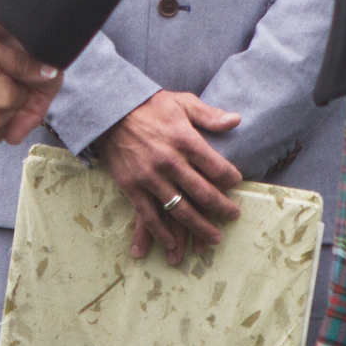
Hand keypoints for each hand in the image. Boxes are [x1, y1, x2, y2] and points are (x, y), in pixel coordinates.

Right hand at [90, 91, 244, 263]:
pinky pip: (149, 216)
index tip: (236, 182)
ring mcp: (150, 178)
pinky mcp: (132, 187)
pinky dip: (161, 233)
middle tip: (233, 215)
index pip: (217, 168)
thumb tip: (237, 120)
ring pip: (180, 210)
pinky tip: (171, 243)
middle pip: (204, 193)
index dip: (231, 179)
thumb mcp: (182, 102)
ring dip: (200, 228)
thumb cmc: (149, 106)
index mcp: (184, 140)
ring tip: (214, 237)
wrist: (109, 111)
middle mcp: (169, 162)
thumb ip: (209, 115)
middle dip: (222, 208)